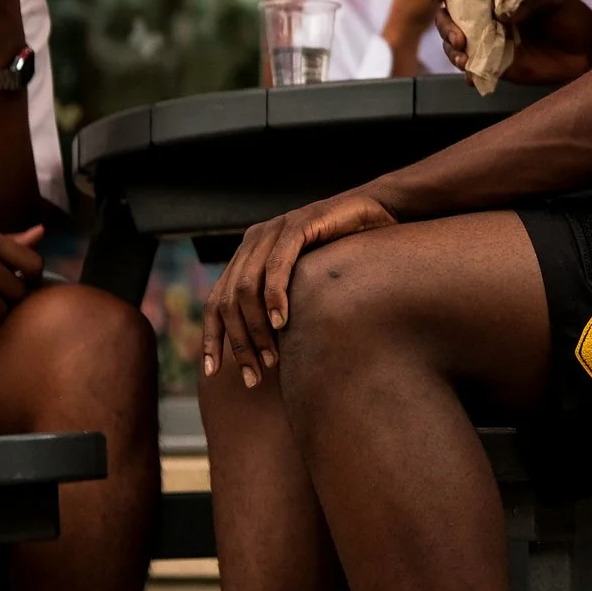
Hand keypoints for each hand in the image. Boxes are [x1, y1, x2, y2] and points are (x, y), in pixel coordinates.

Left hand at [202, 193, 396, 386]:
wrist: (380, 212)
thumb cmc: (347, 254)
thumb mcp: (307, 283)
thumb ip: (283, 304)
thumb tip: (267, 352)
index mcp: (248, 255)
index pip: (216, 301)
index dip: (211, 338)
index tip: (212, 373)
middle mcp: (253, 241)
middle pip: (227, 300)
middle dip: (237, 344)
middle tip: (253, 378)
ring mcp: (273, 230)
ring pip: (246, 286)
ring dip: (255, 328)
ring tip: (271, 359)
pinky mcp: (297, 224)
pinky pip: (277, 264)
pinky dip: (274, 296)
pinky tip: (280, 323)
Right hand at [431, 0, 591, 83]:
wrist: (589, 48)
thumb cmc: (571, 16)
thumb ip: (528, 3)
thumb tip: (502, 15)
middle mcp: (486, 17)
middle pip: (449, 19)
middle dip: (444, 26)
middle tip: (458, 36)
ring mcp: (490, 43)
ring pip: (456, 46)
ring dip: (452, 51)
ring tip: (463, 57)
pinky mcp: (499, 67)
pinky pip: (476, 71)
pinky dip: (469, 74)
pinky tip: (472, 77)